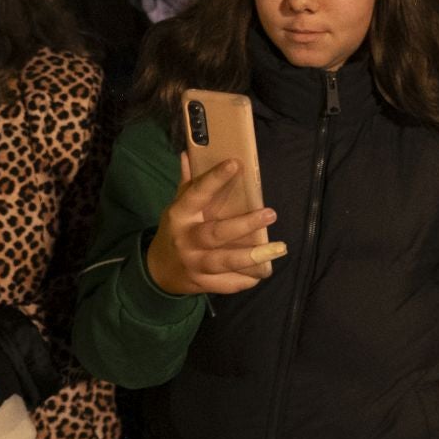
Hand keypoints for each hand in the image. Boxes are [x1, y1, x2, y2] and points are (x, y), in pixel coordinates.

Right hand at [145, 158, 284, 296]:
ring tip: (279, 248)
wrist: (158, 271)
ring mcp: (194, 264)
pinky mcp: (203, 284)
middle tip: (271, 213)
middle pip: (216, 233)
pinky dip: (247, 278)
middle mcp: (186, 240)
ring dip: (253, 256)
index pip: (196, 194)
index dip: (215, 179)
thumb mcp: (177, 206)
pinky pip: (228, 283)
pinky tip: (264, 270)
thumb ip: (188, 183)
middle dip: (245, 225)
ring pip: (225, 261)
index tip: (235, 164)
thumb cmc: (176, 231)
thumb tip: (189, 153)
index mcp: (179, 215)